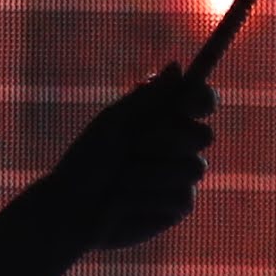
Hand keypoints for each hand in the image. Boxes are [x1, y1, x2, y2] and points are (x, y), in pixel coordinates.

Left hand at [48, 68, 216, 250]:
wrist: (71, 210)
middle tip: (138, 145)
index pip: (201, 101)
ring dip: (150, 173)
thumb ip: (146, 98)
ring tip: (120, 180)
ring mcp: (181, 178)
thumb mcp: (113, 124)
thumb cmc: (85, 162)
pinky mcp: (177, 208)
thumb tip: (177, 65)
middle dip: (172, 139)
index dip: (204, 98)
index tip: (191, 102)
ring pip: (193, 169)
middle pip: (204, 135)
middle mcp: (177, 146)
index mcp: (164, 119)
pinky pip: (182, 197)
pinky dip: (147, 198)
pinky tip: (124, 202)